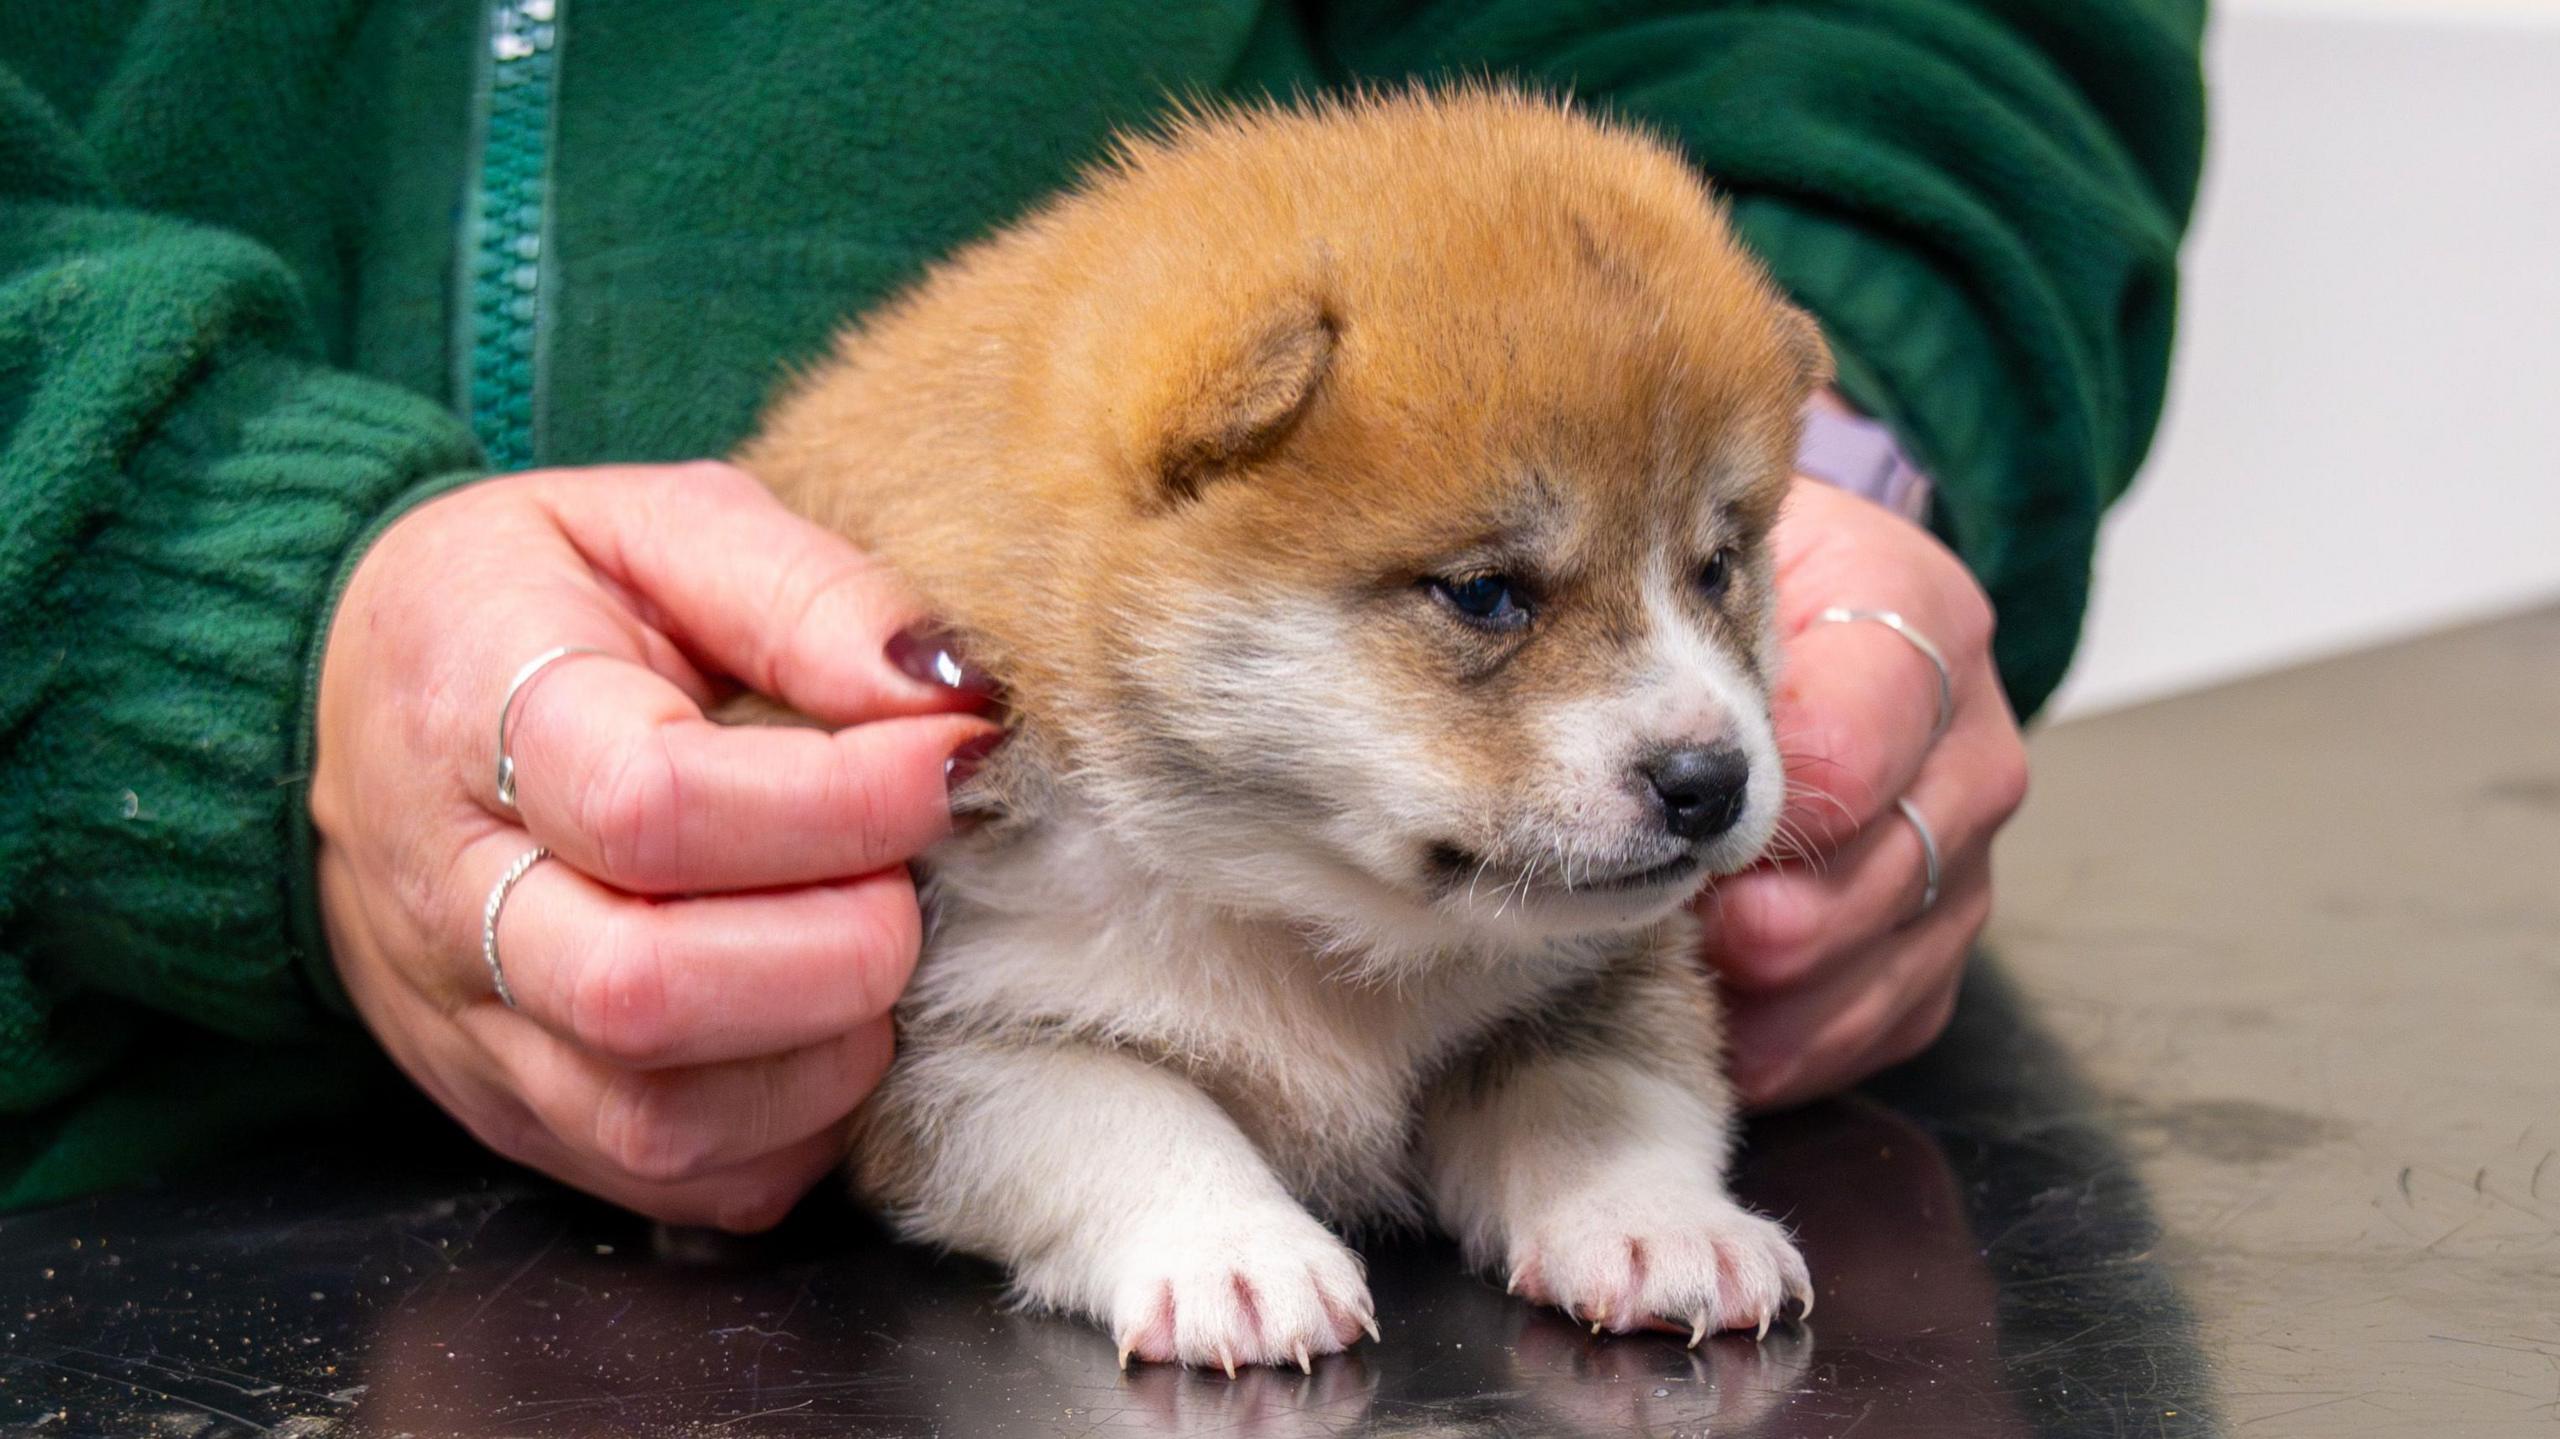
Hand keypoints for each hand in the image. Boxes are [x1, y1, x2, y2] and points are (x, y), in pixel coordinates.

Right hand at [312, 462, 1000, 1228]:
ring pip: (659, 1119)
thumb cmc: (536, 601)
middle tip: (917, 874)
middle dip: (843, 946)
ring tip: (879, 947)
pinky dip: (790, 1135)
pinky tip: (829, 1031)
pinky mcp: (516, 1113)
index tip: (950, 761)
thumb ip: (805, 593)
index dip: (837, 802)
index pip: (650, 804)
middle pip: (646, 990)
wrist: (364, 704)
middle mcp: (450, 895)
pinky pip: (675, 1183)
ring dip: (828, 1053)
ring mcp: (473, 1028)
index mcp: (474, 712)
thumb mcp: (656, 524)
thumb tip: (949, 694)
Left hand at [1702, 476, 2028, 1108]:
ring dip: (1796, 995)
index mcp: (1915, 612)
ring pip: (1905, 953)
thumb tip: (1655, 756)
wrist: (1785, 603)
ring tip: (1704, 993)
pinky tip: (1736, 1037)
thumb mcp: (1694, 551)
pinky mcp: (1943, 924)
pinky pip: (1901, 1012)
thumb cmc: (1715, 577)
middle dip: (1781, 921)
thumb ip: (1685, 619)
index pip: (1854, 738)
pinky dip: (1814, 1041)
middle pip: (1895, 864)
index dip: (1766, 812)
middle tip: (1689, 934)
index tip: (1685, 840)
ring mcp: (1966, 840)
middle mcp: (1967, 732)